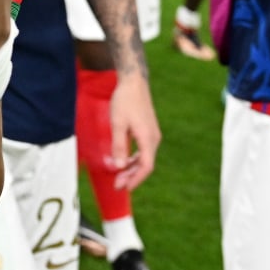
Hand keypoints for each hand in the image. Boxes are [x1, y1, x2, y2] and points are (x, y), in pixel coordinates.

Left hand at [105, 72, 160, 190]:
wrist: (134, 82)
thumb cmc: (124, 101)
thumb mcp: (117, 123)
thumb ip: (118, 146)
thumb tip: (119, 167)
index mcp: (148, 138)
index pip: (145, 166)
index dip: (135, 179)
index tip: (124, 188)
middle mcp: (153, 139)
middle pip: (144, 164)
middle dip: (130, 176)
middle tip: (116, 185)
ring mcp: (152, 135)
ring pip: (144, 158)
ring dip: (131, 168)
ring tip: (117, 175)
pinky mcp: (148, 131)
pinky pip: (142, 150)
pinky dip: (132, 158)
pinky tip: (122, 161)